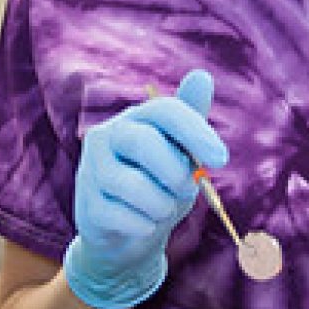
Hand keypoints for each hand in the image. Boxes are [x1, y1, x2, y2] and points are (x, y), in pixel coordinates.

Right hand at [63, 69, 227, 308]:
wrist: (131, 232)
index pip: (165, 111)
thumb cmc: (162, 185)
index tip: (222, 160)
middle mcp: (108, 135)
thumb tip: (202, 76)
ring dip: (161, 206)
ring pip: (134, 186)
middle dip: (175, 172)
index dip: (195, 132)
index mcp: (137, 118)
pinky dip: (144, 226)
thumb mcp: (182, 156)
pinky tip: (143, 225)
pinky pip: (122, 216)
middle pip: (144, 142)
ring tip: (163, 209)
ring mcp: (91, 169)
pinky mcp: (86, 204)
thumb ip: (191, 123)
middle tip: (189, 191)